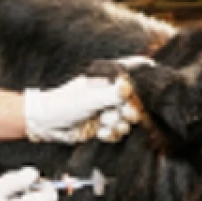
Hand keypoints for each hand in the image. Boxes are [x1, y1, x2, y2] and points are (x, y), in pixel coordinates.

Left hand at [23, 75, 141, 143]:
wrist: (47, 124)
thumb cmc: (63, 104)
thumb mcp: (89, 98)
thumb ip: (112, 95)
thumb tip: (129, 88)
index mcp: (106, 77)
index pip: (131, 67)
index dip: (144, 67)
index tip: (155, 70)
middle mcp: (108, 91)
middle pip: (133, 99)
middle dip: (130, 109)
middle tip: (125, 114)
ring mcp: (106, 108)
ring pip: (126, 118)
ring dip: (118, 124)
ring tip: (105, 123)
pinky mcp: (103, 124)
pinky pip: (117, 131)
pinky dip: (110, 134)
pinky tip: (100, 133)